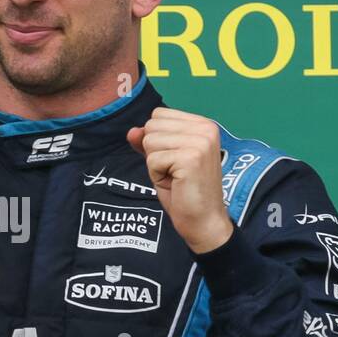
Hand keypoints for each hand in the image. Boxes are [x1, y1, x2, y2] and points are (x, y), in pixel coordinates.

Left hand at [126, 107, 233, 253]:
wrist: (203, 221)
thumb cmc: (185, 192)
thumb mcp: (163, 161)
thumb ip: (149, 142)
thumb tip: (132, 131)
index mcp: (203, 124)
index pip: (158, 115)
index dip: (157, 141)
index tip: (175, 161)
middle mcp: (205, 128)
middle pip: (152, 126)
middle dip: (154, 152)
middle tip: (175, 172)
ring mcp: (200, 142)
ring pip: (150, 141)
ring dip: (155, 164)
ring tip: (175, 178)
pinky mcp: (191, 158)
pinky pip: (152, 159)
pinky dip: (157, 175)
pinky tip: (176, 184)